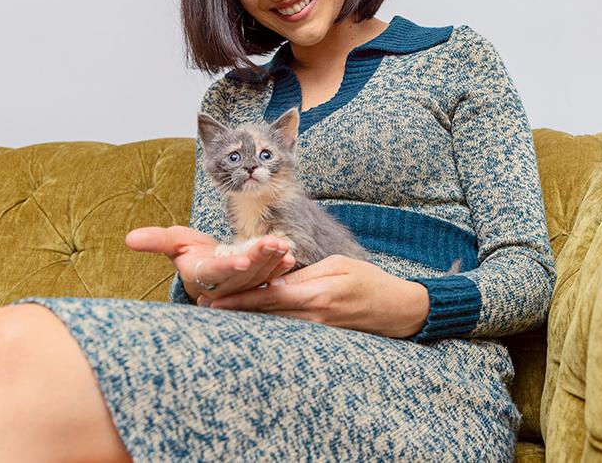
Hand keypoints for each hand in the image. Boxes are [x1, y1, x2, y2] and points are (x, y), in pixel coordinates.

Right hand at [124, 226, 295, 303]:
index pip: (215, 273)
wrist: (207, 268)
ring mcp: (241, 288)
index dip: (228, 267)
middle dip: (259, 259)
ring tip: (283, 245)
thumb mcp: (174, 242)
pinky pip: (269, 279)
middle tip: (273, 243)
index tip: (241, 261)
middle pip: (243, 276)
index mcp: (201, 276)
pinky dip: (279, 269)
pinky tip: (289, 256)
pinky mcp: (256, 286)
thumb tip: (128, 239)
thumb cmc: (190, 253)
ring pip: (258, 278)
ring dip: (272, 262)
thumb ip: (155, 241)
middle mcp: (222, 286)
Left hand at [200, 254, 430, 338]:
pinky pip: (289, 330)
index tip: (213, 302)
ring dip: (248, 320)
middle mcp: (314, 316)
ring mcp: (318, 330)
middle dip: (235, 312)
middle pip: (266, 315)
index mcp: (317, 295)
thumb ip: (306, 274)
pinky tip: (252, 320)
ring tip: (219, 315)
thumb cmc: (370, 281)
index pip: (269, 298)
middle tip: (203, 307)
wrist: (398, 309)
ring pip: (274, 325)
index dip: (239, 301)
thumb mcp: (339, 265)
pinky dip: (269, 325)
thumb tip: (276, 279)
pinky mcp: (322, 335)